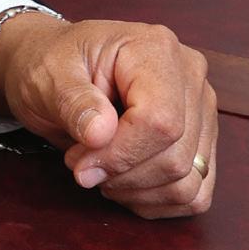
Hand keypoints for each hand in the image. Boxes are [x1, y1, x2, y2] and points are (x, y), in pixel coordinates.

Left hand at [0, 12, 216, 218]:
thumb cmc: (51, 66)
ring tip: (101, 170)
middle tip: (81, 165)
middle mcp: (190, 77)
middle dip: (122, 175)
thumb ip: (74, 103)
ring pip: (188, 182)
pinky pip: (195, 194)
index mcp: (156, 49)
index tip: (80, 164)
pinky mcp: (201, 142)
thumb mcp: (47, 76)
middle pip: (176, 157)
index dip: (120, 155)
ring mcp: (201, 111)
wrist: (57, 70)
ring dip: (136, 191)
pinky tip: (123, 183)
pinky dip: (154, 200)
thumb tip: (100, 134)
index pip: (160, 121)